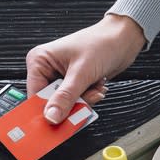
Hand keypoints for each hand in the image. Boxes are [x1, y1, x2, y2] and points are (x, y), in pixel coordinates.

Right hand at [26, 14, 145, 123]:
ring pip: (64, 103)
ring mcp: (59, 77)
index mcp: (39, 60)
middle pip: (50, 101)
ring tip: (94, 87)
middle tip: (84, 100)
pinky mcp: (72, 82)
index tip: (55, 122)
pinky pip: (75, 100)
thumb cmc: (102, 43)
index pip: (35, 94)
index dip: (45, 110)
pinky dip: (88, 97)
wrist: (124, 37)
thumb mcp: (82, 72)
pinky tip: (96, 85)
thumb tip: (51, 117)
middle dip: (70, 103)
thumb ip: (65, 97)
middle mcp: (46, 69)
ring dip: (83, 100)